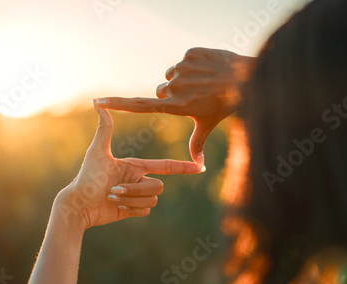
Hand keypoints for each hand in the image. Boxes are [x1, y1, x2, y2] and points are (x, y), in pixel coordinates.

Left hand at [55, 101, 203, 229]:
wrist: (79, 205)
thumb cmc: (87, 178)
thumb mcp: (97, 152)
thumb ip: (104, 128)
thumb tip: (99, 101)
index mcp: (135, 166)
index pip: (164, 166)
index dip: (182, 167)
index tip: (199, 168)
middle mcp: (138, 179)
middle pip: (158, 186)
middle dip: (135, 190)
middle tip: (113, 190)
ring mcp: (136, 195)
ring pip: (152, 199)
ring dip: (130, 200)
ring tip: (111, 197)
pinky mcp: (133, 209)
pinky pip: (146, 211)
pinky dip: (131, 209)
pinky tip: (116, 207)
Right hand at [96, 48, 254, 166]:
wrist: (246, 78)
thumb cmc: (225, 105)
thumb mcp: (208, 125)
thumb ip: (197, 144)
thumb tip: (199, 166)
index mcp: (175, 106)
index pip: (140, 106)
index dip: (118, 104)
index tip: (99, 101)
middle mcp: (174, 88)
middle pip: (161, 90)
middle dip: (172, 92)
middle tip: (193, 95)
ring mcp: (182, 69)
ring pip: (172, 74)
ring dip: (182, 78)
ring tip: (203, 82)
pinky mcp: (189, 54)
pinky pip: (184, 60)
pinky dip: (193, 64)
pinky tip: (207, 69)